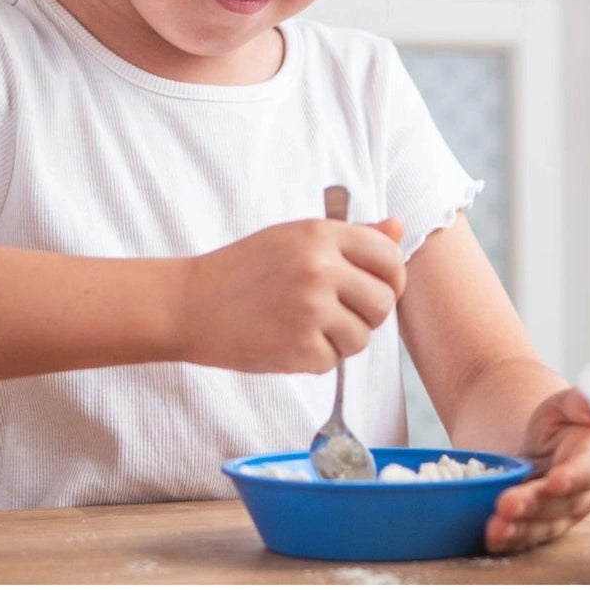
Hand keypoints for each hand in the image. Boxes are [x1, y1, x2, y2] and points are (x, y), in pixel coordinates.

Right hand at [177, 216, 404, 374]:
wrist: (189, 304)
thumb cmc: (244, 268)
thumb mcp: (296, 237)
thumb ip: (352, 235)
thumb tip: (399, 228)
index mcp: (322, 235)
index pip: (390, 256)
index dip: (390, 276)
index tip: (376, 285)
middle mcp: (321, 268)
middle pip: (384, 301)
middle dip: (368, 313)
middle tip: (338, 311)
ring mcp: (311, 310)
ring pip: (364, 337)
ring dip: (343, 338)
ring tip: (308, 325)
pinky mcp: (300, 348)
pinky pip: (335, 361)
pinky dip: (317, 358)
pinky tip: (289, 340)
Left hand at [484, 387, 589, 553]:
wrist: (547, 441)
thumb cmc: (563, 419)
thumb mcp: (568, 403)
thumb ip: (582, 402)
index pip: (589, 470)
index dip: (573, 478)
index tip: (554, 481)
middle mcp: (585, 491)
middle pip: (561, 503)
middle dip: (533, 506)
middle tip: (506, 505)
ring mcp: (565, 512)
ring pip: (544, 525)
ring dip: (520, 529)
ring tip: (495, 529)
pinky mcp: (544, 524)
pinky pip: (529, 534)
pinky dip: (511, 538)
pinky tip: (493, 538)